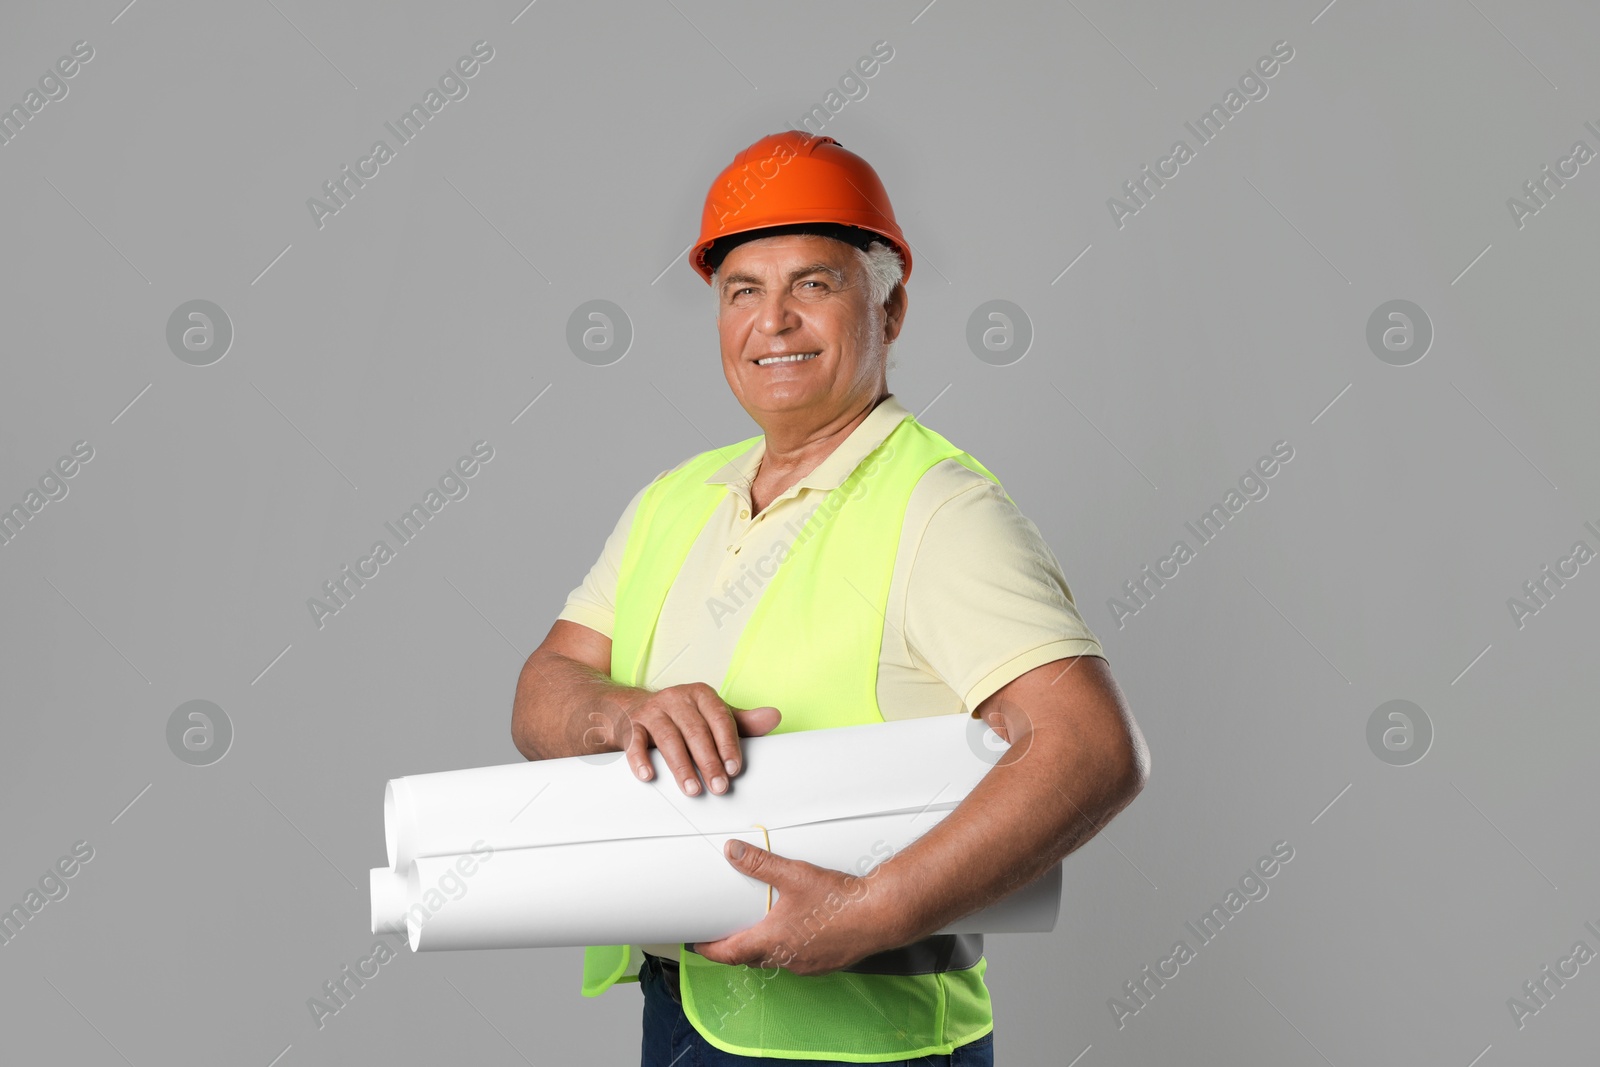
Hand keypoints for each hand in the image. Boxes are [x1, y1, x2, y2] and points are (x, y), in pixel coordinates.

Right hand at [619, 683, 779, 794]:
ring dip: (681, 766)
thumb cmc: (682, 717)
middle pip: (695, 731)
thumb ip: (742, 721)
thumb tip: (774, 717)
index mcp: (701, 695)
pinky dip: (640, 759)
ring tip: (692, 789)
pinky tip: (648, 776)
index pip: (719, 718)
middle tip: (719, 787)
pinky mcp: (632, 725)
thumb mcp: (713, 716)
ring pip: (668, 738)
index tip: (734, 769)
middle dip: (708, 761)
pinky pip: (635, 742)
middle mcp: (676, 698)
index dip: (728, 744)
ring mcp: (652, 711)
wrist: (634, 709)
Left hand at [691, 839, 900, 975]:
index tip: (698, 945)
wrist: (880, 916)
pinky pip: (798, 960)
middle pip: (750, 959)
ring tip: (760, 930)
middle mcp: (786, 959)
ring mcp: (807, 965)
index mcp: (771, 941)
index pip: (729, 954)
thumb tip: (732, 852)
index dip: (710, 950)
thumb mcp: (793, 874)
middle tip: (726, 935)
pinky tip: (798, 933)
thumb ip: (760, 863)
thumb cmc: (838, 901)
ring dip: (763, 950)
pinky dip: (789, 950)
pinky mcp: (826, 964)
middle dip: (735, 949)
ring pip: (775, 961)